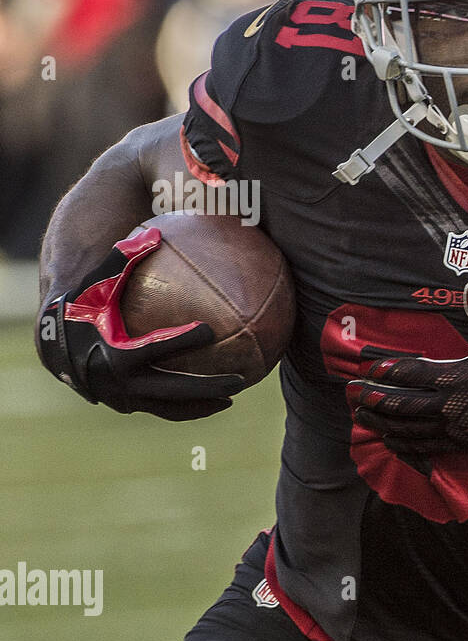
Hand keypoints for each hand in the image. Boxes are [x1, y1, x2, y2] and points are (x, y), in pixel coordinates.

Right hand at [37, 226, 243, 419]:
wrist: (54, 343)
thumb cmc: (85, 304)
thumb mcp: (101, 282)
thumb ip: (125, 258)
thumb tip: (155, 231)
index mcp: (113, 352)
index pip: (153, 348)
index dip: (181, 341)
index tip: (210, 331)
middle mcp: (118, 382)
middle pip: (171, 389)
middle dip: (207, 387)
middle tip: (240, 381)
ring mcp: (122, 398)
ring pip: (168, 407)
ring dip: (201, 406)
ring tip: (232, 399)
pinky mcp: (126, 405)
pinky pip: (162, 409)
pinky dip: (186, 408)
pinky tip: (213, 400)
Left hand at [350, 307, 467, 461]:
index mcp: (457, 376)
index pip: (412, 373)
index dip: (387, 370)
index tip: (368, 368)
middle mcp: (449, 405)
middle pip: (401, 404)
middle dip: (373, 399)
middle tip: (351, 395)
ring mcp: (455, 429)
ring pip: (409, 428)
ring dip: (382, 423)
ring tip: (362, 419)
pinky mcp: (465, 445)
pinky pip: (427, 447)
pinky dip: (405, 445)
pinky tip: (391, 443)